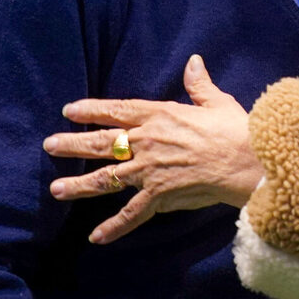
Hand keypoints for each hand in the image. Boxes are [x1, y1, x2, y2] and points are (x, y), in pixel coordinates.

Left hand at [45, 56, 260, 243]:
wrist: (248, 162)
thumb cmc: (236, 130)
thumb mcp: (217, 101)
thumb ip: (199, 84)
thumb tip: (193, 61)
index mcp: (160, 115)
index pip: (117, 111)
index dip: (91, 110)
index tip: (70, 110)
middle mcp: (147, 141)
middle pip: (102, 143)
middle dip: (72, 144)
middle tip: (50, 146)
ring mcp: (150, 171)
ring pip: (106, 178)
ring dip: (79, 185)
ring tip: (56, 189)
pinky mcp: (160, 196)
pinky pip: (131, 214)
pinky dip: (113, 227)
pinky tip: (95, 237)